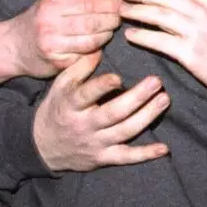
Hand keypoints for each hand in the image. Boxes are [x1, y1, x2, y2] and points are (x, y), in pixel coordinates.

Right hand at [5, 0, 122, 77]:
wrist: (11, 48)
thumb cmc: (37, 22)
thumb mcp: (55, 5)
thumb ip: (87, 0)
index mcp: (51, 6)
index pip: (88, 3)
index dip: (109, 5)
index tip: (123, 4)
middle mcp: (50, 25)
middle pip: (92, 22)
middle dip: (112, 20)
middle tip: (121, 18)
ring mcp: (53, 46)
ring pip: (91, 41)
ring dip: (106, 36)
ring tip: (110, 31)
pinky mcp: (57, 63)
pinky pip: (84, 56)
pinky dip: (95, 50)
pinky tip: (99, 45)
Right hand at [31, 51, 168, 171]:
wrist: (43, 146)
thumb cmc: (57, 108)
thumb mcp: (61, 85)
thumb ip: (79, 67)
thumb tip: (99, 48)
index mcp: (71, 105)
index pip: (86, 95)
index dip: (102, 87)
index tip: (118, 77)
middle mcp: (84, 125)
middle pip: (113, 113)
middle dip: (137, 98)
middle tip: (156, 82)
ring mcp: (95, 143)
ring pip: (124, 132)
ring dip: (147, 117)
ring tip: (164, 99)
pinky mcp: (104, 158)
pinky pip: (127, 157)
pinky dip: (146, 154)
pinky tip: (163, 148)